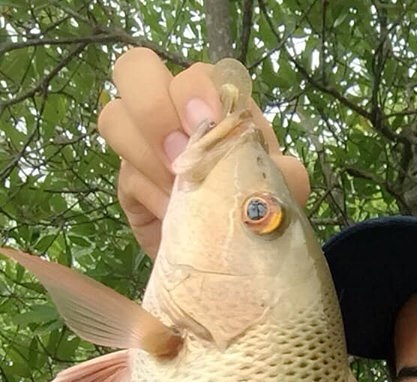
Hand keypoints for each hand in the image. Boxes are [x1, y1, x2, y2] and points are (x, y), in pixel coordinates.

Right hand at [97, 48, 310, 259]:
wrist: (233, 262)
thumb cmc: (256, 215)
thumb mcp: (282, 193)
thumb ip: (284, 173)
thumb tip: (271, 165)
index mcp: (217, 104)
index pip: (195, 72)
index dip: (195, 91)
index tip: (208, 126)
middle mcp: (175, 114)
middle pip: (135, 68)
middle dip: (153, 110)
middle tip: (179, 157)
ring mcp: (145, 144)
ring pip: (115, 117)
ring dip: (147, 157)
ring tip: (178, 195)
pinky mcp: (130, 183)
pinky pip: (124, 174)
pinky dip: (150, 196)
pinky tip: (172, 218)